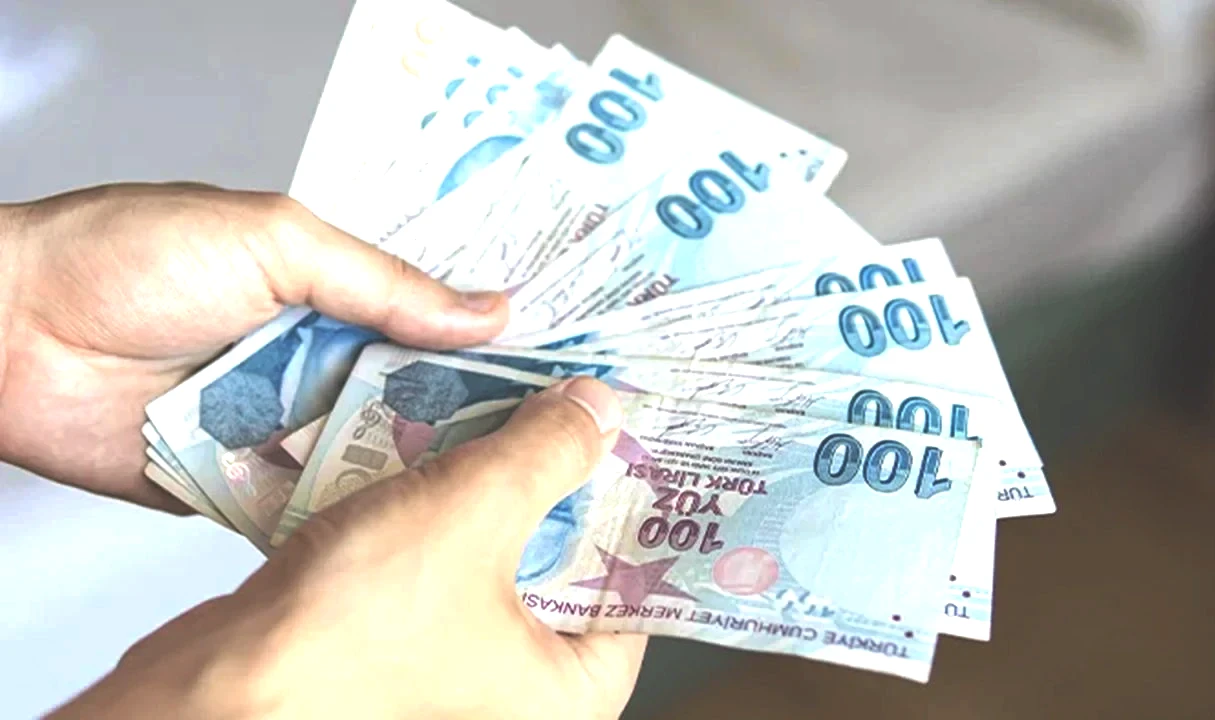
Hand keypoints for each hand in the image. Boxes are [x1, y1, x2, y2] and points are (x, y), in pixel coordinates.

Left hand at [0, 183, 506, 510]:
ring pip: (373, 459)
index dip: (493, 348)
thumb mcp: (275, 242)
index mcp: (330, 295)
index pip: (432, 323)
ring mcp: (281, 428)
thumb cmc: (125, 257)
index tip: (567, 368)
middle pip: (416, 400)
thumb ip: (383, 283)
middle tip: (554, 441)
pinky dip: (351, 519)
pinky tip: (411, 530)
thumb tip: (488, 310)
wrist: (5, 332)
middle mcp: (315, 363)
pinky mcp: (241, 487)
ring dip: (421, 473)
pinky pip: (312, 508)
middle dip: (475, 420)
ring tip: (502, 492)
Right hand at [50, 377, 644, 719]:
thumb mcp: (473, 513)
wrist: (214, 685)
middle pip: (573, 559)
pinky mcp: (405, 640)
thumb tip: (601, 409)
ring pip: (504, 553)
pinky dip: (448, 507)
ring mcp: (462, 664)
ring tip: (516, 403)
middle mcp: (525, 686)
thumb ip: (547, 454)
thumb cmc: (351, 628)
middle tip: (575, 402)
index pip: (638, 583)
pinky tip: (442, 444)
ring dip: (500, 483)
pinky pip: (449, 560)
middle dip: (565, 480)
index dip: (640, 501)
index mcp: (573, 688)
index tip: (637, 433)